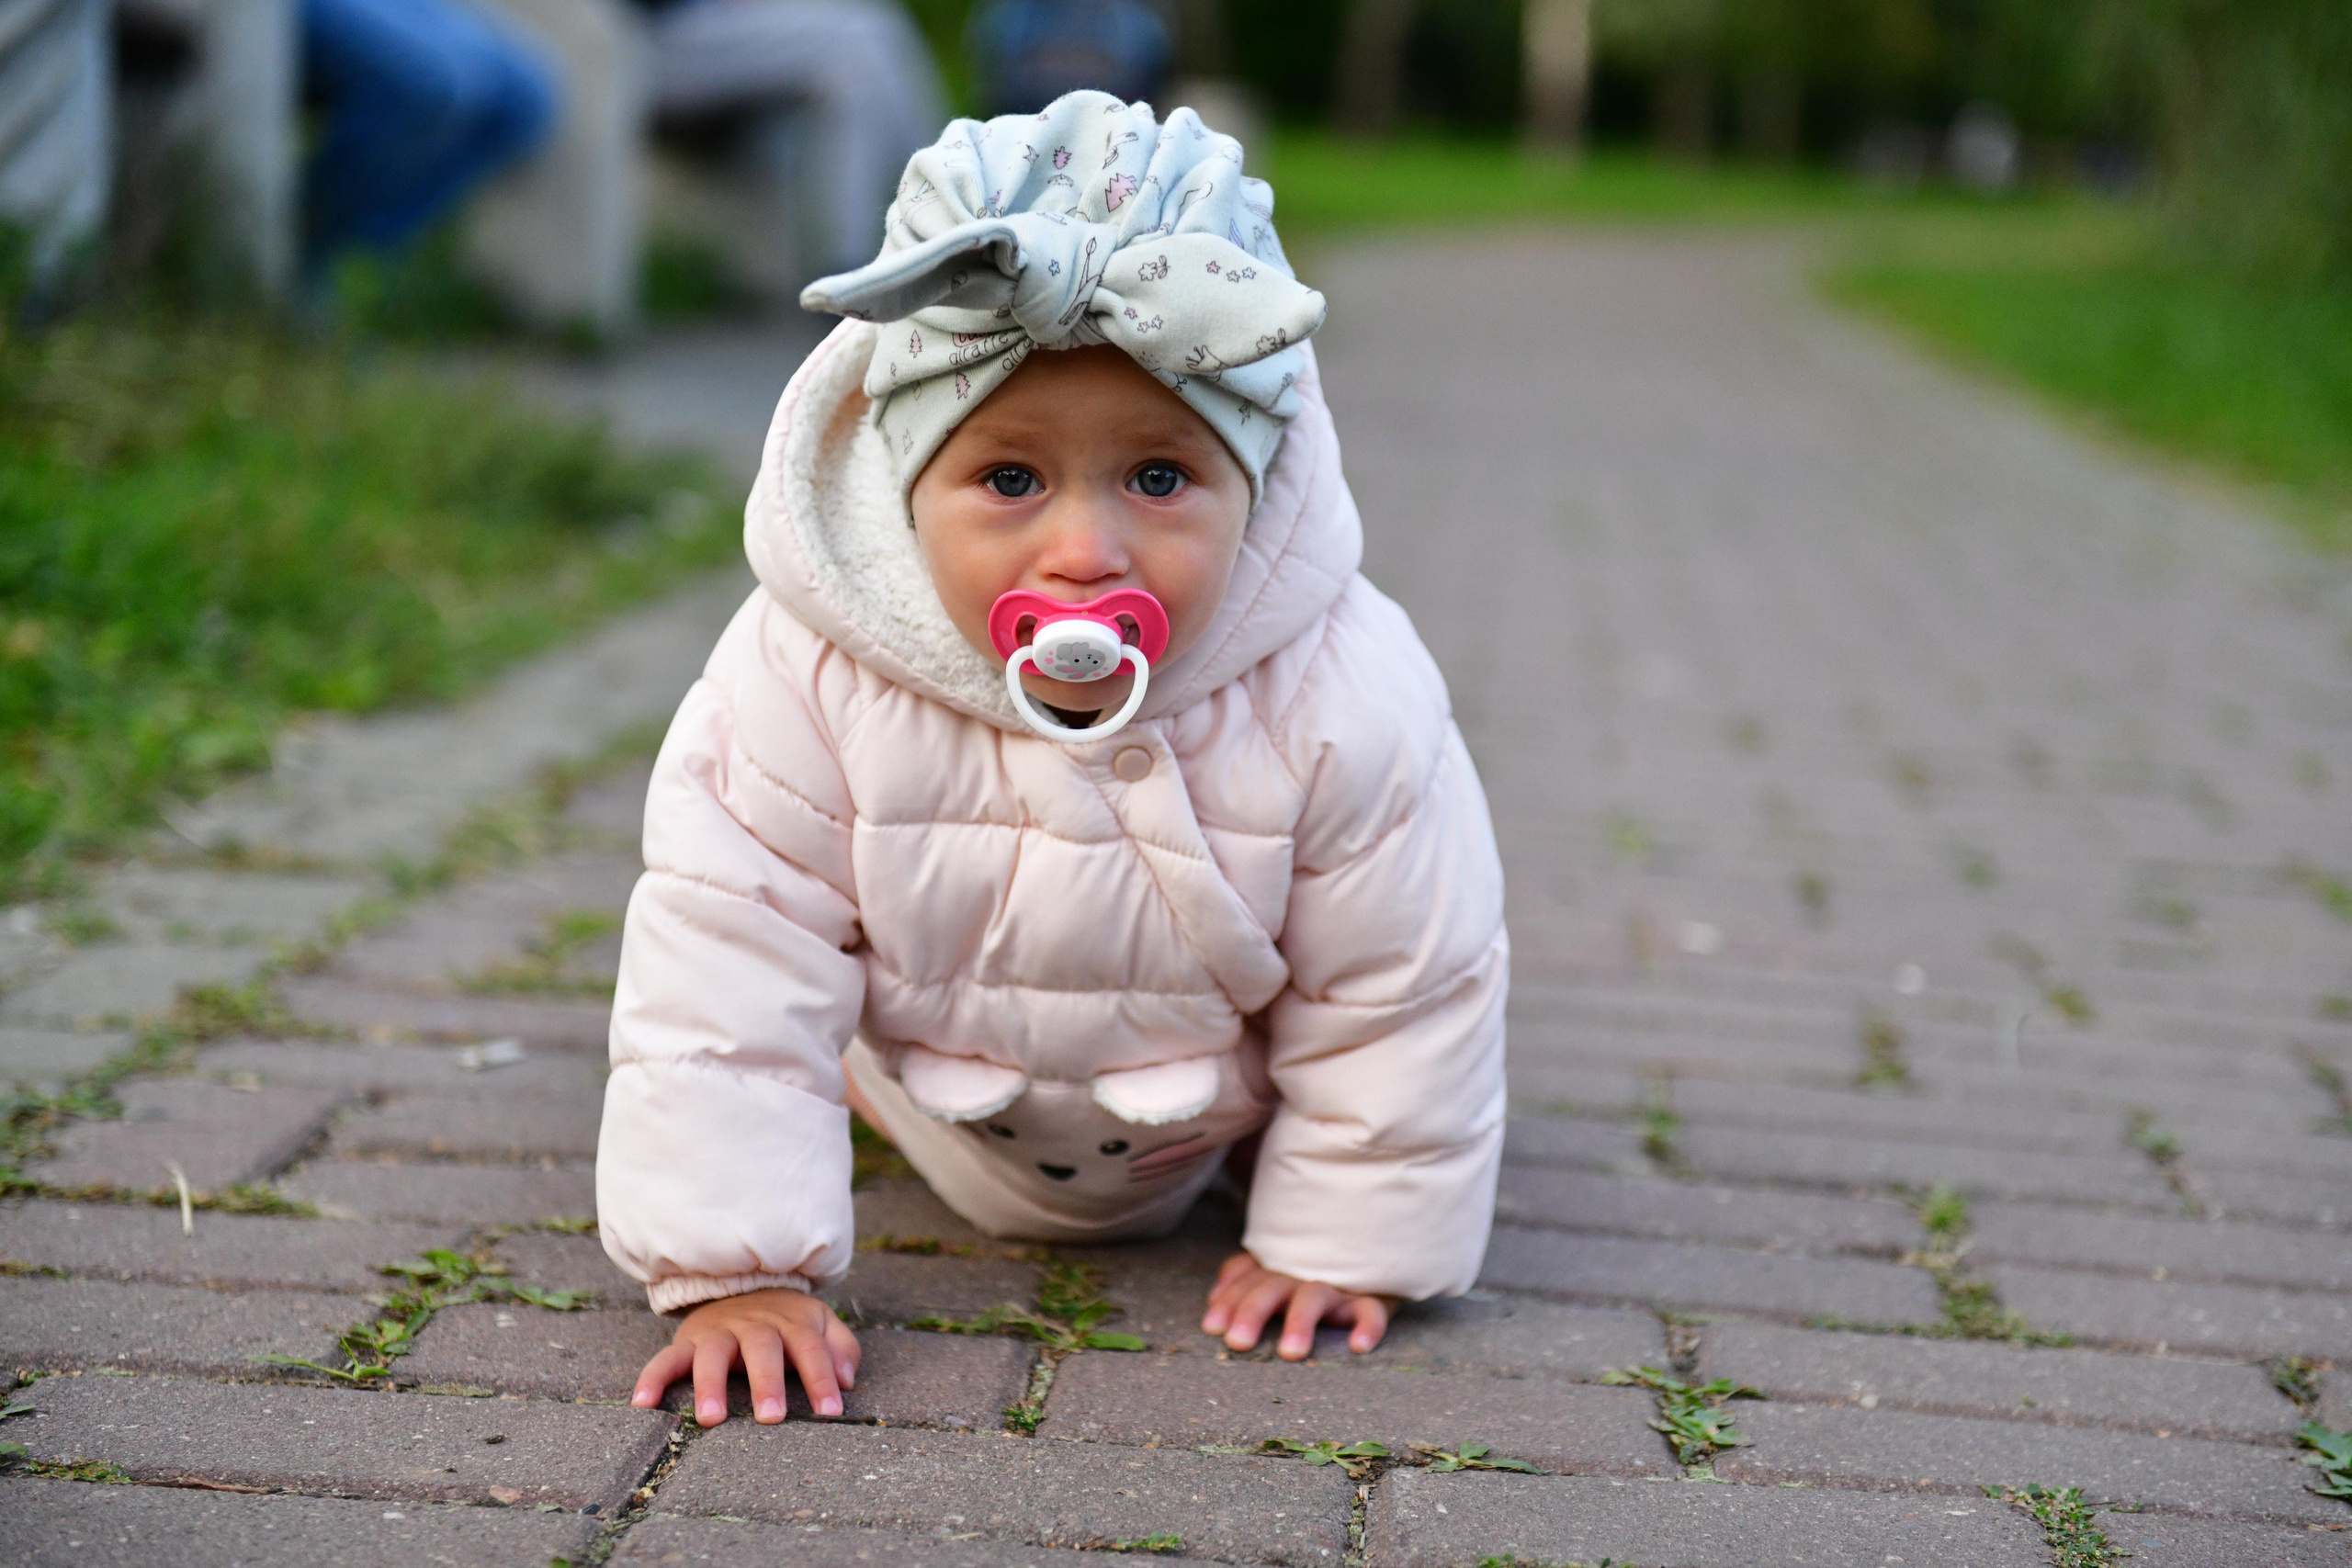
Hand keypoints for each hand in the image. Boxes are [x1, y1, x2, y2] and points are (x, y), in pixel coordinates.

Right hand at [630, 1286, 860, 1425]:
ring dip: (711, 1385)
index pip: (810, 1348)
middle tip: (771, 1419)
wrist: (741, 1283)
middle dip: (767, 1383)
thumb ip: (840, 1348)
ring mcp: (718, 1332)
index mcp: (790, 1322)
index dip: (822, 1378)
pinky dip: (652, 1378)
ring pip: (712, 1354)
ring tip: (712, 1419)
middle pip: (761, 1348)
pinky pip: (666, 1358)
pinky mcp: (687, 1341)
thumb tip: (848, 1379)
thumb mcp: (820, 1323)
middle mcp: (753, 1325)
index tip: (831, 1412)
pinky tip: (642, 1404)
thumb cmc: (786, 1320)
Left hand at [1200, 1251, 1394, 1360]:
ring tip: (1290, 1353)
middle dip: (1253, 1311)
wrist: (1371, 1261)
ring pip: (1315, 1296)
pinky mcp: (1372, 1299)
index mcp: (1278, 1271)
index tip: (1212, 1328)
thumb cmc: (1310, 1280)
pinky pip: (1372, 1310)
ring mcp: (1337, 1287)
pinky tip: (1359, 1347)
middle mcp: (1304, 1276)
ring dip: (1300, 1321)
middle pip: (1273, 1287)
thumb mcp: (1275, 1275)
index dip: (1229, 1301)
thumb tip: (1212, 1298)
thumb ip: (1245, 1280)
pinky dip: (1368, 1326)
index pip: (1249, 1282)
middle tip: (1237, 1342)